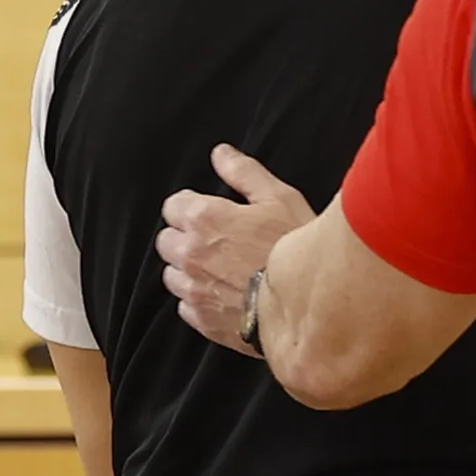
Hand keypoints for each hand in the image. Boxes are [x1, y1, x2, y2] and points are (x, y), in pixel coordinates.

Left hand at [158, 146, 313, 351]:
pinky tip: (224, 294)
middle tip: (215, 241)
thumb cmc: (297, 251)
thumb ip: (244, 173)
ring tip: (220, 270)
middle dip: (184, 238)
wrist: (308, 307)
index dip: (190, 207)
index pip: (173, 206)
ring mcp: (194, 289)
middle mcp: (191, 254)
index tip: (208, 213)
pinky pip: (186, 306)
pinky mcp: (203, 320)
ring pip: (172, 275)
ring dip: (189, 270)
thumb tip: (222, 155)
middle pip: (166, 241)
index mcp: (204, 219)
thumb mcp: (278, 198)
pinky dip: (199, 299)